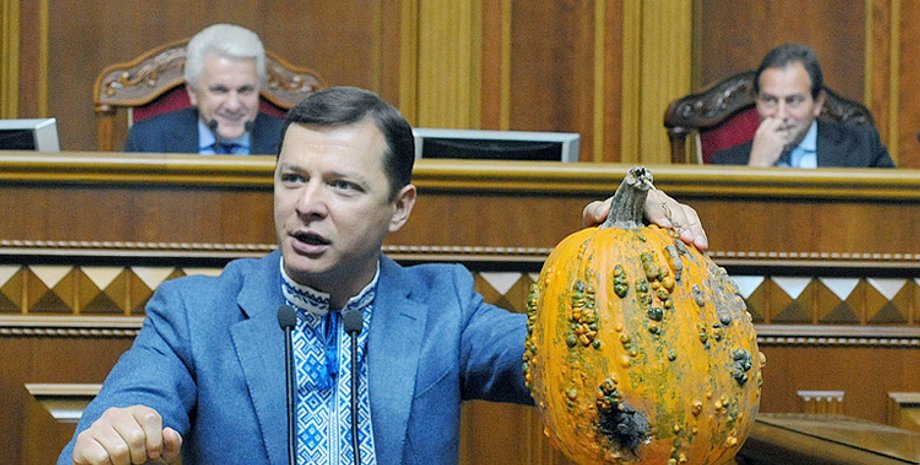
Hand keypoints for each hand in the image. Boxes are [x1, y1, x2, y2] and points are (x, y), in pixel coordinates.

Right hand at [72, 405, 181, 464]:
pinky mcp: (84, 439)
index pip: (150, 418)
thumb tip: (168, 432)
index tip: (154, 453)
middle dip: (139, 456)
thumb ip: (172, 442)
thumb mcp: (163, 452)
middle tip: (136, 460)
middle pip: (136, 437)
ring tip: (123, 461)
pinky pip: (101, 458)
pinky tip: (109, 462)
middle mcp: (116, 413)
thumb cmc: (141, 457)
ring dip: (124, 463)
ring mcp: (98, 425)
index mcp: (137, 411)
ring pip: (119, 450)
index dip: (155, 441)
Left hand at [582, 189, 707, 250]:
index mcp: (637, 198)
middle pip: (672, 207)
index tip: (663, 225)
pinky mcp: (679, 227)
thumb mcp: (593, 219)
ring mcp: (669, 213)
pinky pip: (693, 226)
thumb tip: (602, 213)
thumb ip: (594, 212)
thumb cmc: (602, 227)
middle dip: (680, 222)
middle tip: (684, 237)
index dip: (659, 212)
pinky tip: (703, 250)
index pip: (650, 200)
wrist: (610, 240)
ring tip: (697, 244)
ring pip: (686, 214)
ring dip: (693, 228)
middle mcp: (656, 202)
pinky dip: (699, 235)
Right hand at [748, 117, 790, 166]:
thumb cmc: (759, 154)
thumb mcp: (759, 140)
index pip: (769, 119)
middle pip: (778, 121)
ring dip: (784, 138)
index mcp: (760, 131)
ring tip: (778, 145)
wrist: (759, 163)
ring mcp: (772, 136)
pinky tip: (779, 149)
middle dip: (782, 126)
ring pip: (784, 132)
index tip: (776, 128)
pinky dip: (785, 144)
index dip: (774, 122)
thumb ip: (766, 132)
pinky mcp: (779, 142)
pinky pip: (786, 139)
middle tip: (781, 133)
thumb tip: (777, 125)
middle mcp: (766, 132)